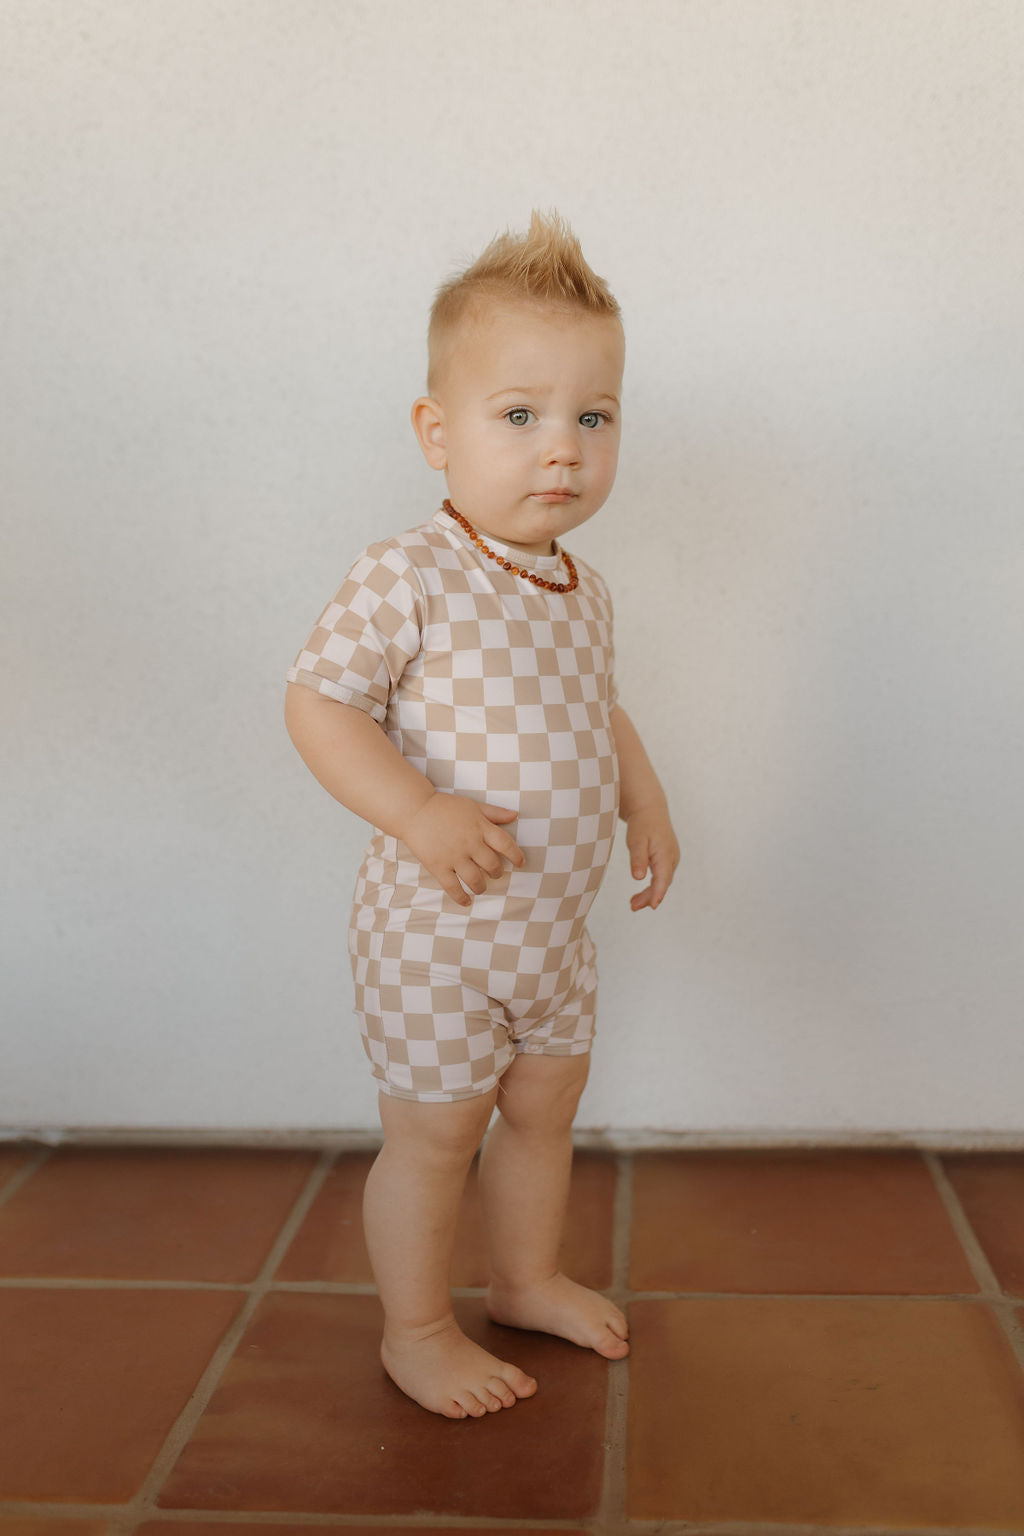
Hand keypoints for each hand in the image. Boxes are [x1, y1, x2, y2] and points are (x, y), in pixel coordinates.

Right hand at [403, 792, 524, 906]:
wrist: (414, 810)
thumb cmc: (445, 807)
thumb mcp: (472, 806)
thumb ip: (494, 813)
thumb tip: (515, 816)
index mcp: (480, 827)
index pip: (505, 844)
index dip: (516, 855)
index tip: (521, 863)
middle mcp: (469, 842)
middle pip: (492, 865)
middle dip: (497, 873)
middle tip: (494, 874)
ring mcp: (453, 856)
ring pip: (475, 880)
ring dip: (481, 887)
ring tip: (480, 887)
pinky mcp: (438, 866)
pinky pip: (453, 887)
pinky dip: (461, 898)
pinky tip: (466, 901)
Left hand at [625, 804, 679, 911]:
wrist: (650, 810)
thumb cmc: (642, 824)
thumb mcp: (636, 841)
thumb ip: (638, 859)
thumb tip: (638, 878)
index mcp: (666, 855)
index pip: (663, 879)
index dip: (657, 894)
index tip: (653, 906)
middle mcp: (672, 859)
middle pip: (662, 883)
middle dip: (649, 897)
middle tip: (633, 906)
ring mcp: (671, 859)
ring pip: (662, 881)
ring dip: (650, 894)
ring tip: (633, 904)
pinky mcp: (667, 859)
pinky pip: (661, 877)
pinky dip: (652, 886)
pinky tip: (641, 894)